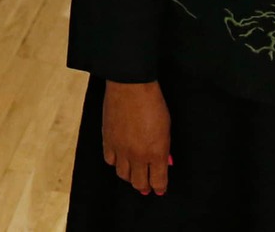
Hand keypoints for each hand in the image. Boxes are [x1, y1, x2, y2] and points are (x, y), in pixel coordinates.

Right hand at [102, 80, 171, 194]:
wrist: (130, 86)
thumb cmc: (152, 102)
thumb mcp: (166, 127)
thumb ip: (164, 148)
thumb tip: (165, 162)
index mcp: (156, 152)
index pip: (158, 181)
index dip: (159, 187)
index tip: (160, 189)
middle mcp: (138, 155)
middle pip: (139, 183)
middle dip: (145, 187)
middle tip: (147, 186)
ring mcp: (121, 149)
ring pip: (123, 175)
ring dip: (130, 176)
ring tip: (134, 173)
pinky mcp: (107, 140)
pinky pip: (110, 161)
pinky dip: (116, 162)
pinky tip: (120, 159)